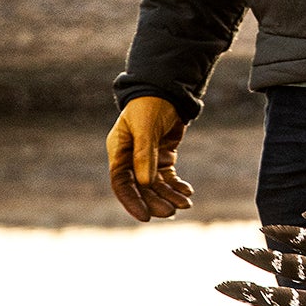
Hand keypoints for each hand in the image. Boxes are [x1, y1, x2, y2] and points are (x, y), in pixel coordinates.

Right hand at [107, 96, 193, 221]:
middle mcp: (130, 157)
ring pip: (156, 185)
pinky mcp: (162, 156)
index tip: (145, 217)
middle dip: (156, 201)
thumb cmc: (151, 104)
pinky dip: (176, 186)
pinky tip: (186, 191)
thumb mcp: (146, 127)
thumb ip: (145, 154)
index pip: (122, 183)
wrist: (166, 89)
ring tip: (185, 203)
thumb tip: (146, 184)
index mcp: (119, 151)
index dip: (132, 201)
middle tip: (172, 211)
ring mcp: (146, 158)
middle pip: (141, 187)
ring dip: (169, 195)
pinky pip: (167, 177)